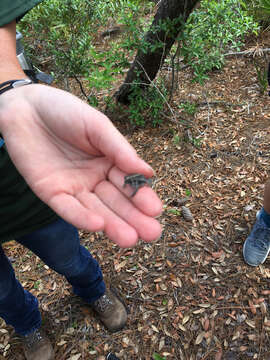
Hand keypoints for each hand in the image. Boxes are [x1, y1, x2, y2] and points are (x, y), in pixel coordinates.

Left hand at [0, 85, 161, 246]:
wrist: (25, 106)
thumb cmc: (65, 111)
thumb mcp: (97, 125)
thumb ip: (119, 149)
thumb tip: (149, 172)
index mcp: (110, 162)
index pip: (129, 183)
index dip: (142, 197)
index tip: (156, 210)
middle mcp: (94, 179)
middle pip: (116, 202)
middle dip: (133, 218)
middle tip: (151, 234)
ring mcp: (73, 187)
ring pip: (95, 210)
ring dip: (112, 225)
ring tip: (130, 239)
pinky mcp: (51, 193)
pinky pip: (67, 208)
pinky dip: (81, 217)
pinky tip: (98, 225)